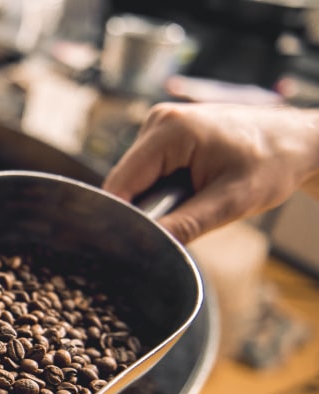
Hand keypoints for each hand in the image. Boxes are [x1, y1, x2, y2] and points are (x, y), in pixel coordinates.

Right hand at [102, 102, 318, 243]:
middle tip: (178, 222)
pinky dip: (161, 191)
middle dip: (143, 210)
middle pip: (124, 183)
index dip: (120, 218)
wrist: (298, 142)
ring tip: (190, 203)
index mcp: (169, 130)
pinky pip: (147, 174)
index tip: (129, 245)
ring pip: (134, 181)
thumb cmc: (274, 163)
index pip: (120, 184)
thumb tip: (145, 247)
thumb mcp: (231, 202)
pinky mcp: (165, 136)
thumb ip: (185, 225)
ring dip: (153, 201)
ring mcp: (160, 126)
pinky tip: (187, 192)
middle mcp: (158, 121)